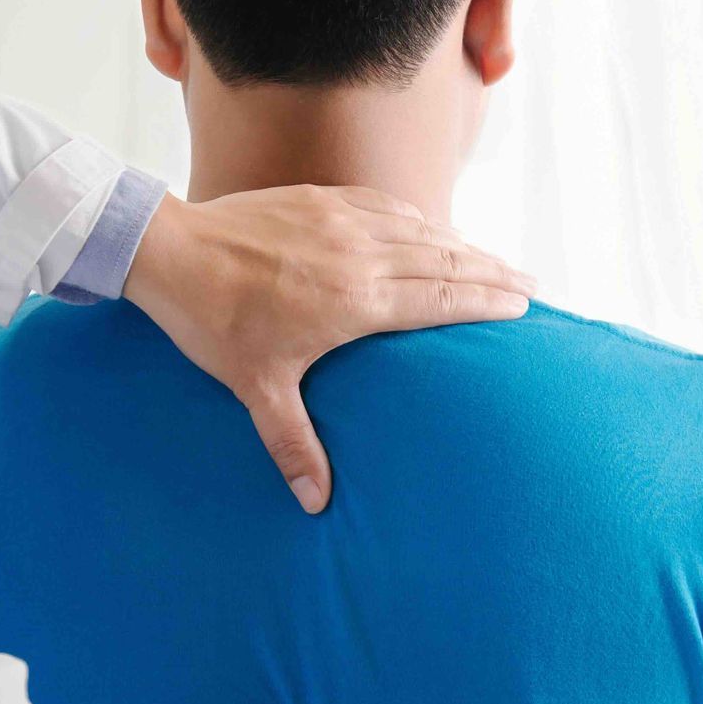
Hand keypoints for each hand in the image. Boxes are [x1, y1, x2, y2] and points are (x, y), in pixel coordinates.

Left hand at [124, 187, 535, 513]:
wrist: (171, 252)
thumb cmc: (214, 323)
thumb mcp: (256, 390)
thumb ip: (293, 444)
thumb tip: (317, 503)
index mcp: (354, 300)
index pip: (440, 297)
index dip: (486, 299)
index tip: (523, 305)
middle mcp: (359, 253)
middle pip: (445, 260)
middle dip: (493, 272)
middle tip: (531, 284)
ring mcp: (340, 220)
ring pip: (420, 229)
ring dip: (462, 245)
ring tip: (493, 260)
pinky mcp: (319, 199)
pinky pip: (384, 205)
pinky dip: (416, 218)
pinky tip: (429, 226)